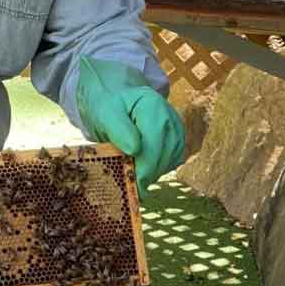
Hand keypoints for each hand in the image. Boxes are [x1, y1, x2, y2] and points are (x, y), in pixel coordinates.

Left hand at [76, 56, 184, 197]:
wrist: (117, 96)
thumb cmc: (109, 106)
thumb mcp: (106, 114)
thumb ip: (119, 130)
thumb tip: (134, 150)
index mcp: (152, 107)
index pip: (152, 145)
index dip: (143, 170)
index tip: (132, 187)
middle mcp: (170, 116)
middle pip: (164, 155)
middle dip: (147, 175)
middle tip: (132, 189)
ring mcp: (176, 126)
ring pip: (171, 159)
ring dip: (153, 173)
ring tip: (135, 177)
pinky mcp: (177, 136)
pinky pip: (173, 159)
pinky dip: (159, 168)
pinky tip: (144, 168)